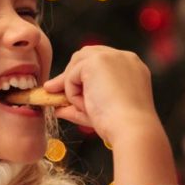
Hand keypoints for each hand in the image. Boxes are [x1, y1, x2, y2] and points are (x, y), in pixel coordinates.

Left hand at [44, 46, 176, 184]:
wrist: (130, 128)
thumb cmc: (119, 125)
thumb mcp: (98, 111)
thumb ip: (78, 106)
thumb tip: (58, 109)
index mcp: (130, 68)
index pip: (100, 62)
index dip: (82, 75)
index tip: (68, 90)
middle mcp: (123, 57)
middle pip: (86, 55)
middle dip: (69, 74)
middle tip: (54, 91)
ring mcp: (111, 56)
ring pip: (77, 65)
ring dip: (71, 86)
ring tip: (81, 107)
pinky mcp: (97, 61)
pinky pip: (72, 75)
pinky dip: (72, 93)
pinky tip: (86, 106)